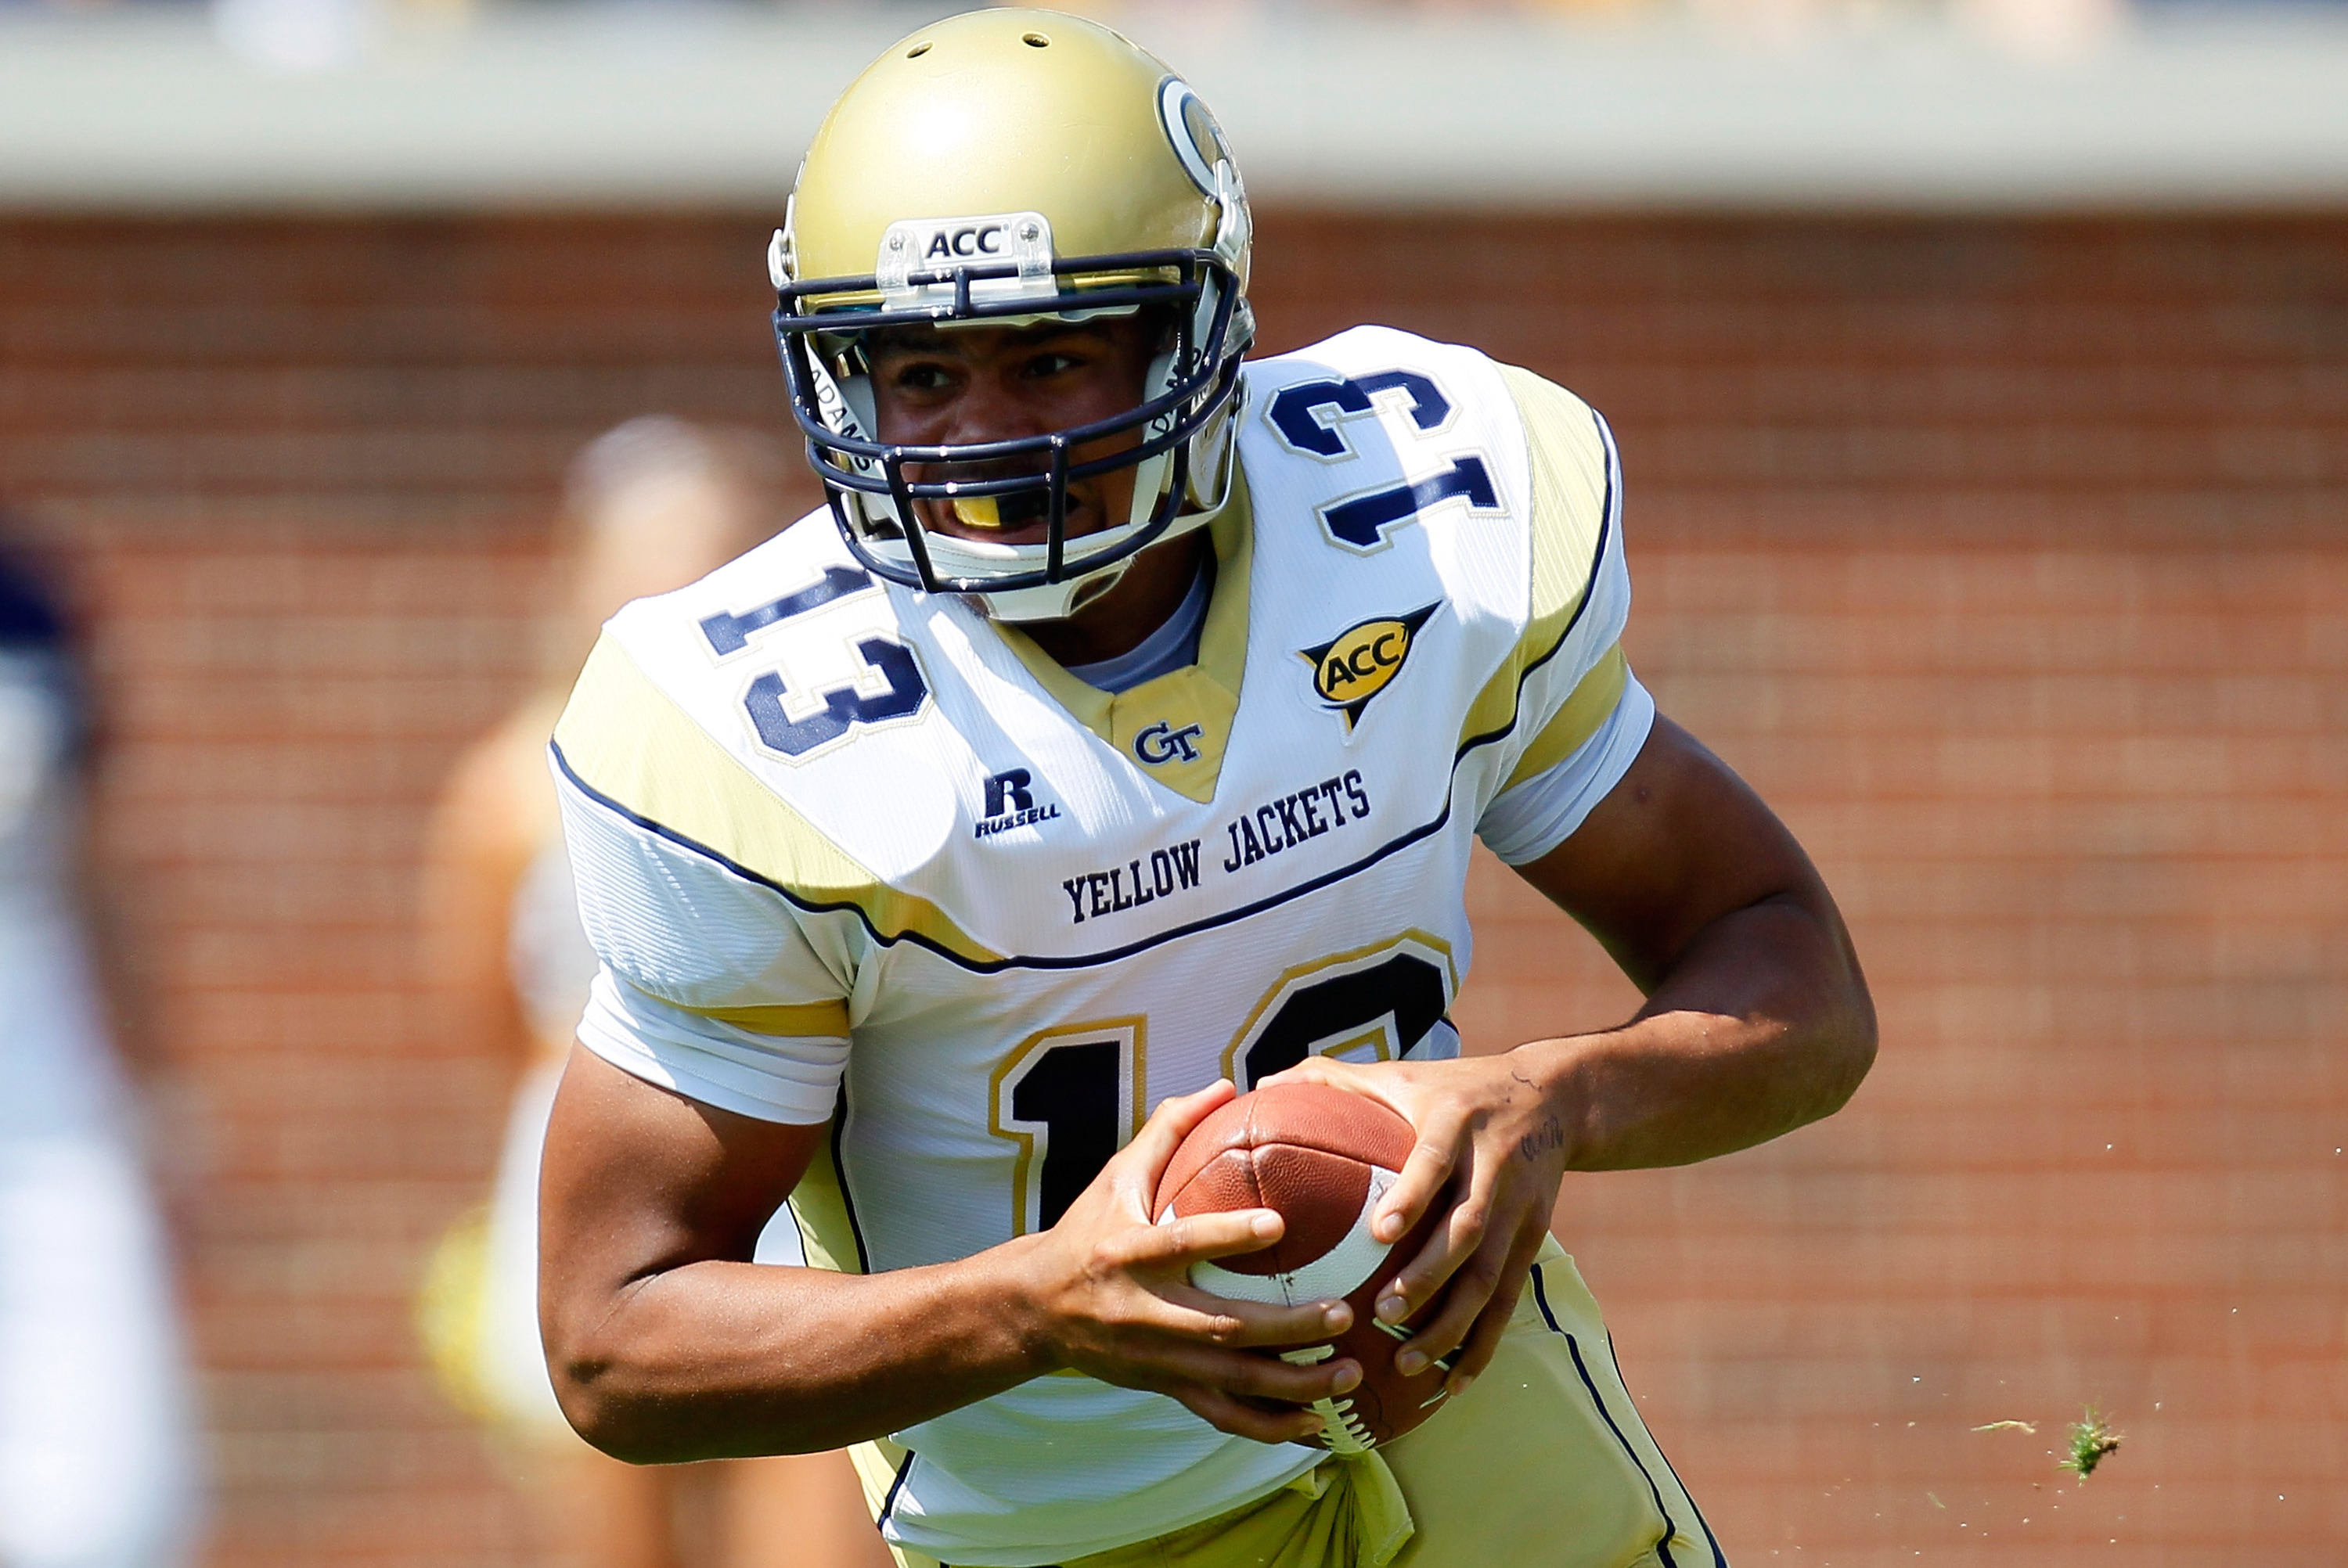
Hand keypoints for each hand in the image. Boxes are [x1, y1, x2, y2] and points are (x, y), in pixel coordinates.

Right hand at [1018, 1079, 1361, 1443]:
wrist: (1036, 1310)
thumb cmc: (1086, 1232)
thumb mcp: (1116, 1178)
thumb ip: (1168, 1131)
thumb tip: (1224, 1084)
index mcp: (1128, 1254)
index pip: (1182, 1244)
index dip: (1228, 1237)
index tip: (1281, 1226)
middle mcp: (1144, 1313)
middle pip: (1223, 1329)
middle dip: (1287, 1327)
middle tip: (1344, 1313)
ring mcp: (1157, 1360)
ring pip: (1232, 1382)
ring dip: (1295, 1384)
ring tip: (1349, 1369)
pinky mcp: (1165, 1389)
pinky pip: (1223, 1416)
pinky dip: (1270, 1426)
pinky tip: (1317, 1424)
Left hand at [1260, 1051, 1572, 1395]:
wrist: (1554, 1098)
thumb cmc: (1454, 1087)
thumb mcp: (1403, 1074)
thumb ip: (1334, 1080)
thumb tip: (1262, 1084)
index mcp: (1456, 1124)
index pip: (1435, 1162)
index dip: (1413, 1198)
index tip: (1379, 1235)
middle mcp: (1494, 1169)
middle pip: (1467, 1231)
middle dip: (1429, 1277)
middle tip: (1382, 1313)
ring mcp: (1519, 1211)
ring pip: (1491, 1276)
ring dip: (1452, 1324)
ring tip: (1407, 1361)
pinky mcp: (1532, 1241)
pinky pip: (1508, 1301)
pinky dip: (1483, 1344)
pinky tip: (1452, 1383)